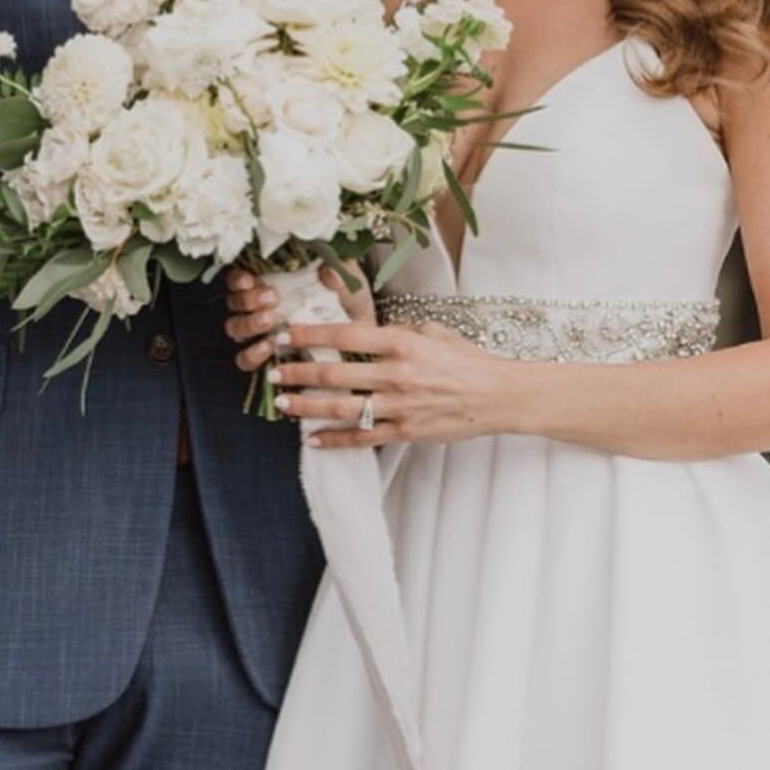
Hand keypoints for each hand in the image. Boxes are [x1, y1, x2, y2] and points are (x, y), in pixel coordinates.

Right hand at [225, 266, 374, 372]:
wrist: (363, 344)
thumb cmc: (352, 306)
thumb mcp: (351, 285)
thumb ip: (341, 274)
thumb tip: (328, 270)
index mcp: (274, 281)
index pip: (242, 277)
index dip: (239, 277)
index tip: (250, 278)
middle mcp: (260, 306)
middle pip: (235, 301)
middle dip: (248, 299)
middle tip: (272, 298)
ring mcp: (261, 333)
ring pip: (235, 327)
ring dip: (249, 324)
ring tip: (270, 321)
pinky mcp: (266, 359)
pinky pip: (245, 359)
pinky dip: (252, 354)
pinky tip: (268, 348)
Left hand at [267, 318, 501, 446]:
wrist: (498, 395)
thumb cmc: (465, 360)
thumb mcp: (432, 331)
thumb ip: (397, 330)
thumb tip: (366, 330)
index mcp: (402, 342)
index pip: (345, 334)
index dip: (310, 334)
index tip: (286, 333)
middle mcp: (396, 374)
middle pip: (335, 372)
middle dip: (298, 371)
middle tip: (272, 370)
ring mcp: (400, 406)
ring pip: (342, 407)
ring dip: (307, 406)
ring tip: (282, 404)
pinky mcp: (405, 431)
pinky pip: (362, 438)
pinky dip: (335, 439)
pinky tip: (313, 439)